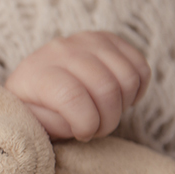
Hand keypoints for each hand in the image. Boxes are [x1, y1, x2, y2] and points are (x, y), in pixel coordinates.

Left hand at [5, 31, 149, 140]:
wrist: (34, 81)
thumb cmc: (36, 108)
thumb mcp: (34, 123)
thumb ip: (53, 124)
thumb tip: (81, 121)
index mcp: (37, 72)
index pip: (72, 97)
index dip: (87, 124)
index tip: (83, 135)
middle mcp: (61, 51)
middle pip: (106, 88)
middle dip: (108, 120)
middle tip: (98, 129)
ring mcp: (86, 40)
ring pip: (128, 77)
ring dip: (123, 106)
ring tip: (106, 114)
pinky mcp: (108, 38)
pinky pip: (140, 66)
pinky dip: (138, 89)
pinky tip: (121, 99)